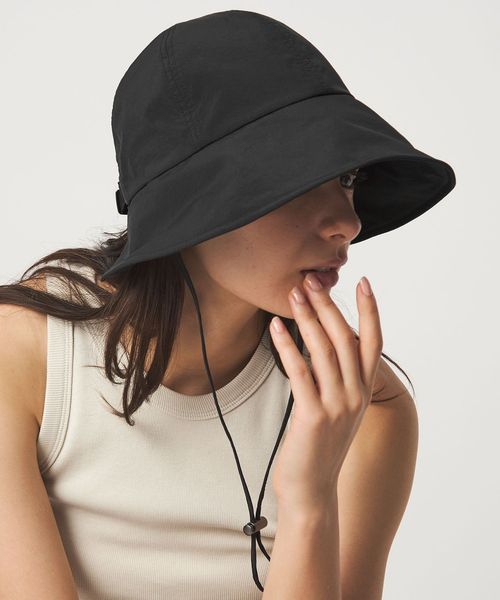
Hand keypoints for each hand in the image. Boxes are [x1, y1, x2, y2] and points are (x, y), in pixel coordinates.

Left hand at [269, 273, 382, 514]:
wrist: (311, 490)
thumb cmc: (319, 445)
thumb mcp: (338, 409)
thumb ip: (337, 378)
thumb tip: (323, 342)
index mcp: (363, 391)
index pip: (373, 343)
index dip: (370, 311)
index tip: (364, 282)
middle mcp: (355, 395)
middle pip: (346, 339)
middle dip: (329, 306)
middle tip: (313, 279)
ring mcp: (337, 406)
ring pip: (324, 351)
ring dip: (307, 319)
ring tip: (294, 294)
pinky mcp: (313, 416)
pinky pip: (300, 372)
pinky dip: (288, 346)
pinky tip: (276, 327)